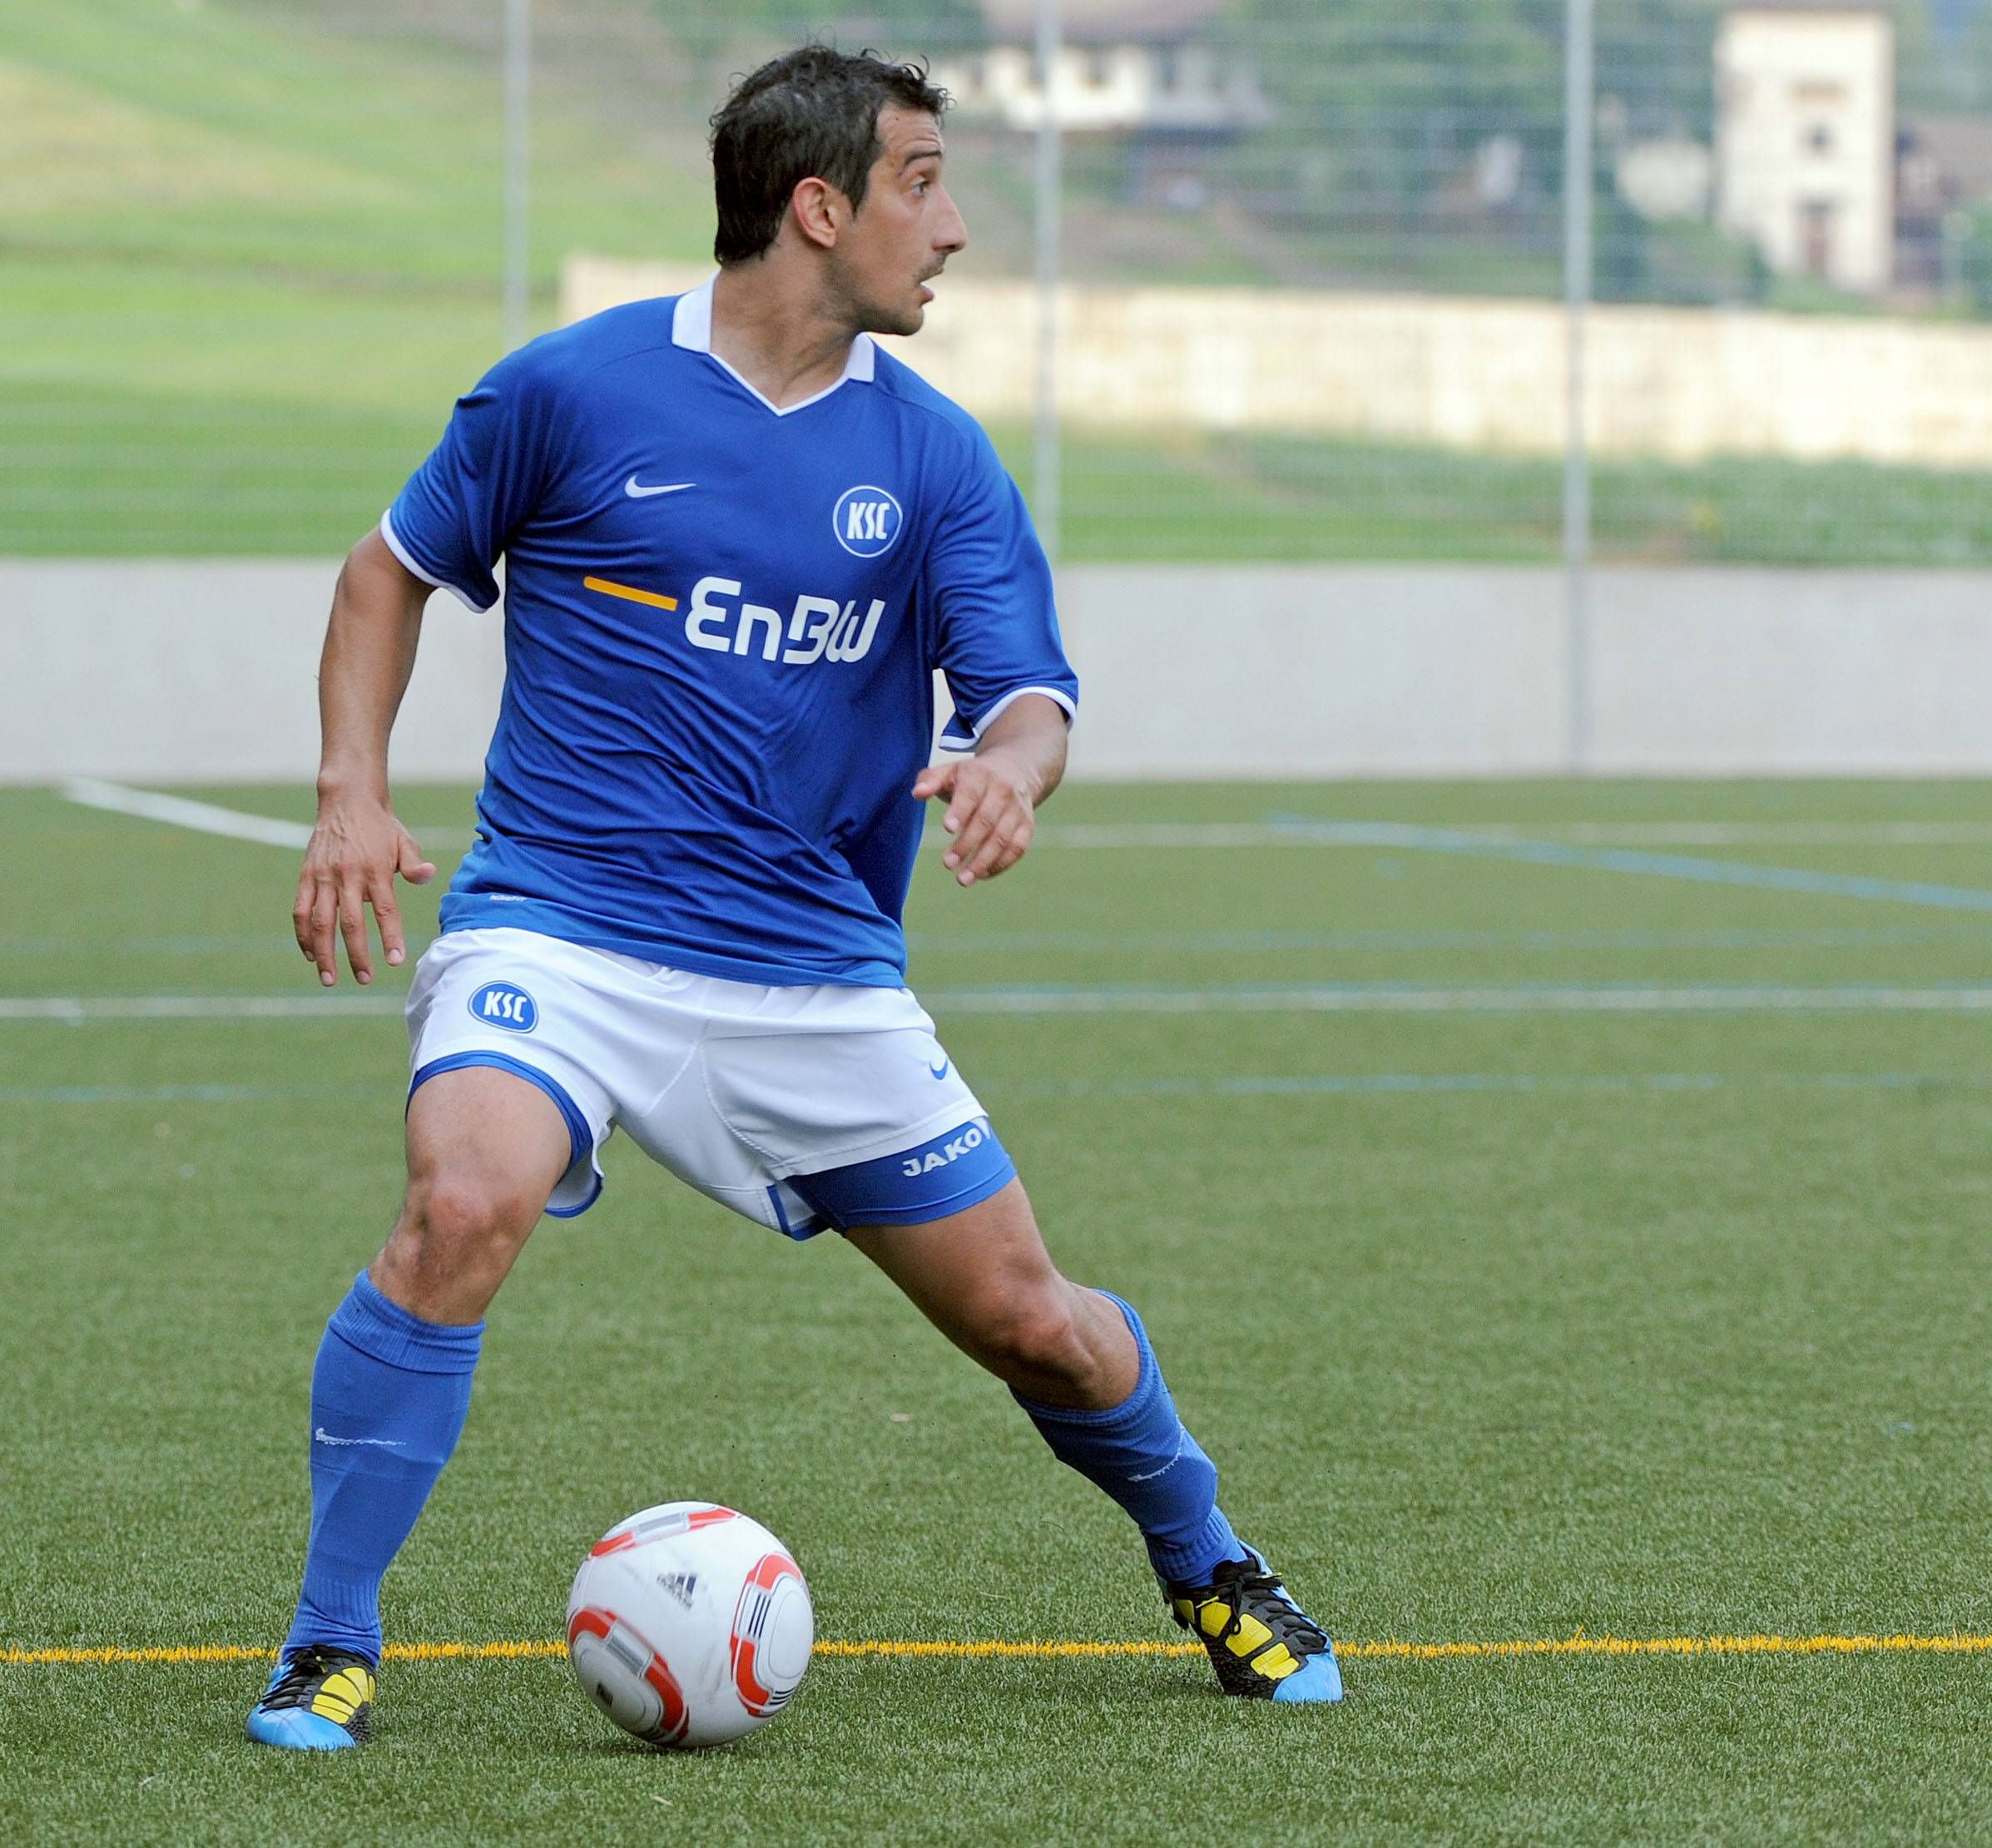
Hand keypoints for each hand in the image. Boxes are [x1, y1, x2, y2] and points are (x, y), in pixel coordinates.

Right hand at [291, 796, 436, 985]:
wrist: (348, 800)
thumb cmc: (382, 828)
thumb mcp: (404, 841)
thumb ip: (414, 864)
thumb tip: (429, 875)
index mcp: (375, 870)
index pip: (385, 910)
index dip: (390, 937)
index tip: (395, 961)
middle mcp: (347, 875)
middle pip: (350, 923)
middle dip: (357, 955)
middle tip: (365, 979)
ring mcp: (323, 877)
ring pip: (320, 922)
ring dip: (324, 953)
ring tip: (330, 979)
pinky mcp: (306, 876)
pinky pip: (300, 911)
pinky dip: (303, 935)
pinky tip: (310, 955)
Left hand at [911, 750, 1039, 886]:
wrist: (1014, 771)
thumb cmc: (971, 777)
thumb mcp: (950, 771)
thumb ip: (930, 780)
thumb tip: (917, 794)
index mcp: (980, 775)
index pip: (970, 794)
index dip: (960, 812)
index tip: (947, 829)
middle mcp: (1003, 791)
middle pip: (986, 821)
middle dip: (967, 844)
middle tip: (948, 863)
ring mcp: (1018, 809)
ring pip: (1003, 839)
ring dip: (983, 861)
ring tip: (962, 879)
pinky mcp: (1027, 825)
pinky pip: (1017, 848)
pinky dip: (1000, 864)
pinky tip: (981, 875)